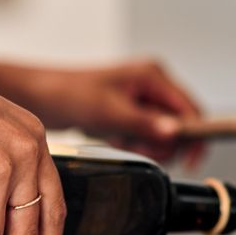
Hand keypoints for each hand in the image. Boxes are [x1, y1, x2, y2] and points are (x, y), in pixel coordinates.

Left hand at [0, 59, 203, 165]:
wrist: (41, 97)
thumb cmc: (69, 94)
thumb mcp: (109, 112)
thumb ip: (144, 123)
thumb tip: (174, 133)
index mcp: (153, 75)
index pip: (190, 108)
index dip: (194, 135)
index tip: (191, 159)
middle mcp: (152, 84)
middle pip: (179, 123)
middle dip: (162, 141)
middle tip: (137, 144)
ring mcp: (142, 99)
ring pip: (162, 133)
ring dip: (146, 144)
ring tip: (120, 138)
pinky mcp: (131, 112)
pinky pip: (145, 135)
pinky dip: (133, 142)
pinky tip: (114, 137)